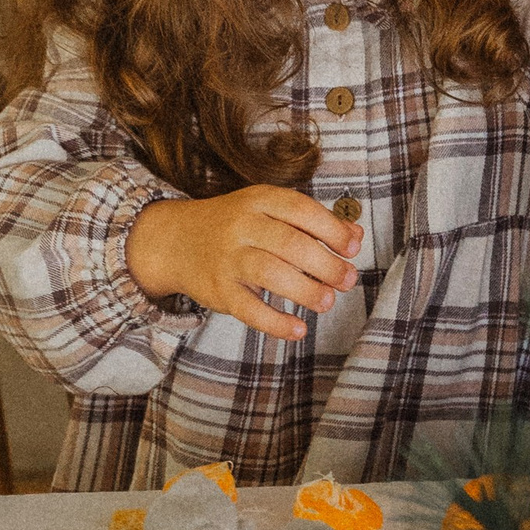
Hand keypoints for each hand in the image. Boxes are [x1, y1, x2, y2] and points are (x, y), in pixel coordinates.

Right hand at [126, 187, 361, 343]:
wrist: (174, 240)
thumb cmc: (235, 225)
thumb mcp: (269, 211)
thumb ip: (313, 222)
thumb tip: (355, 235)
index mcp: (259, 200)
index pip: (300, 210)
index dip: (331, 229)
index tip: (352, 247)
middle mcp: (242, 226)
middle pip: (289, 243)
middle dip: (325, 264)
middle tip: (347, 280)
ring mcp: (227, 258)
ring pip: (270, 273)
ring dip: (304, 290)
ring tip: (327, 302)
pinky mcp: (217, 290)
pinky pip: (248, 309)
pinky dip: (275, 322)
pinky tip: (298, 329)